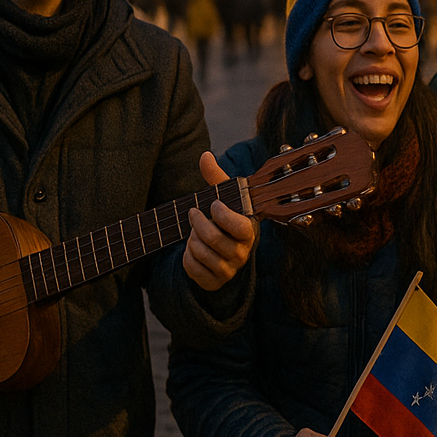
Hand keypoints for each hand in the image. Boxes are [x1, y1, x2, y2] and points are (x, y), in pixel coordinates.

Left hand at [183, 151, 256, 291]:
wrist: (223, 250)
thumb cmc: (225, 218)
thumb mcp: (223, 198)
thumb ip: (215, 177)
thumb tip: (205, 155)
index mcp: (250, 231)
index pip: (238, 226)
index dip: (221, 214)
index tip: (213, 204)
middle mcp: (242, 253)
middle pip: (212, 238)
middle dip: (197, 223)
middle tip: (193, 215)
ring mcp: (229, 270)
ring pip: (200, 253)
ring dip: (191, 239)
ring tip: (195, 233)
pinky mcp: (214, 281)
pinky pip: (192, 268)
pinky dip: (186, 256)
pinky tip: (192, 249)